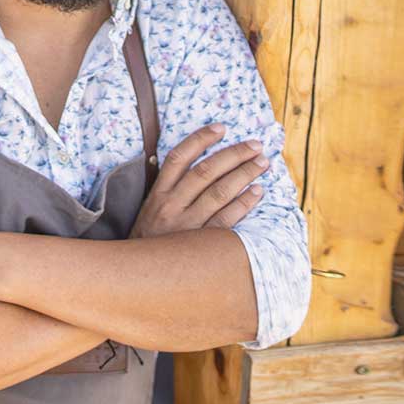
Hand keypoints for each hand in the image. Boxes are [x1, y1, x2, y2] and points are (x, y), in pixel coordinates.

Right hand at [130, 124, 267, 238]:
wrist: (142, 275)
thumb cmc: (151, 238)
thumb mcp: (150, 210)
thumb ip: (166, 187)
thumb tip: (180, 160)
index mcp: (158, 193)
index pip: (179, 157)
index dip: (200, 139)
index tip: (221, 128)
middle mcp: (171, 205)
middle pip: (205, 171)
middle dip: (233, 154)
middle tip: (255, 145)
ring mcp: (187, 224)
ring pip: (219, 192)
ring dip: (244, 174)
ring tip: (262, 163)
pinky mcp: (201, 242)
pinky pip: (227, 219)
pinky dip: (244, 203)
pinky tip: (257, 192)